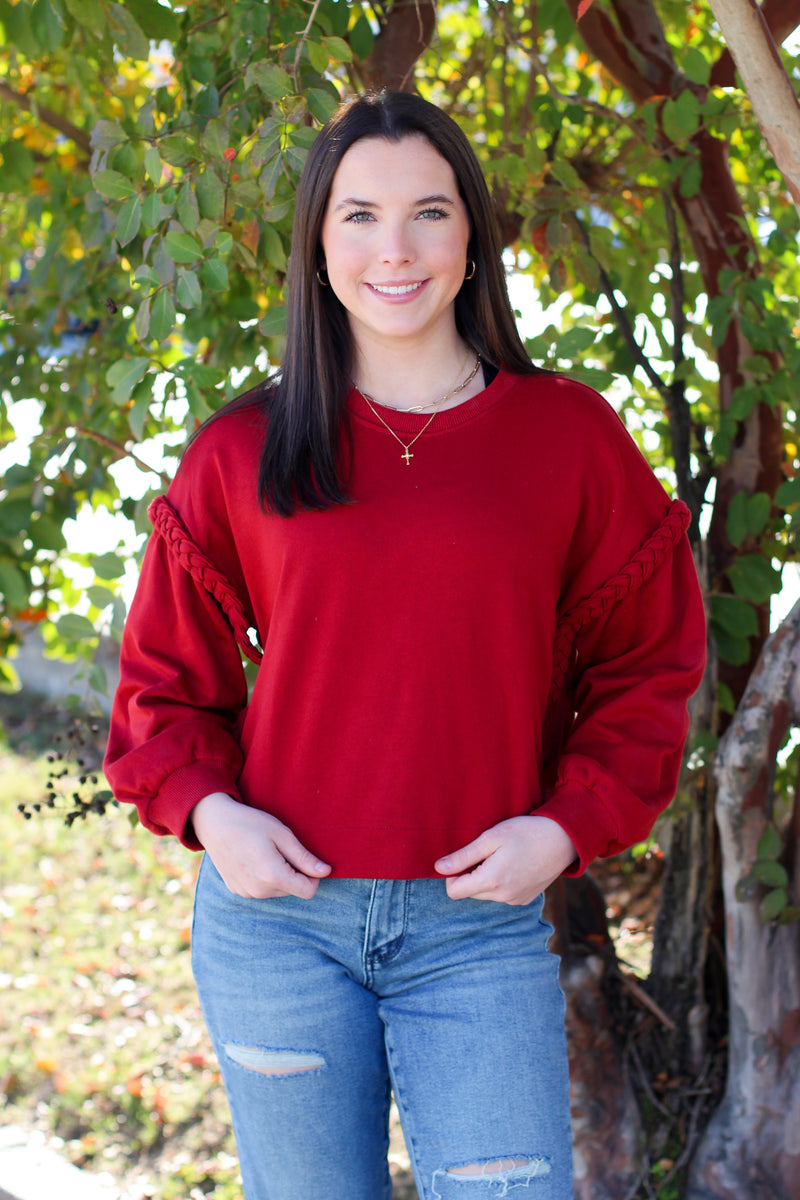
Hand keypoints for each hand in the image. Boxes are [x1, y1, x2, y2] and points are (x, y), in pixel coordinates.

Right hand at [191, 792, 331, 898]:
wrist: (214, 823)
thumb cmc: (250, 823)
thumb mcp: (282, 834)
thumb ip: (304, 857)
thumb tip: (326, 872)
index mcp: (272, 876)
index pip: (308, 891)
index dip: (314, 875)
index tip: (306, 858)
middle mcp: (259, 890)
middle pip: (293, 890)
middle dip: (294, 873)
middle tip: (280, 848)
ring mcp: (246, 893)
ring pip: (278, 891)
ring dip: (279, 875)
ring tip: (265, 852)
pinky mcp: (237, 891)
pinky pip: (262, 889)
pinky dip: (264, 877)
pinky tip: (253, 858)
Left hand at [434, 815, 576, 904]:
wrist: (563, 839)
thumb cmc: (526, 832)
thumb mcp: (491, 837)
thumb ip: (463, 856)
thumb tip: (438, 868)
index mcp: (492, 881)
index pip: (454, 891)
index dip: (452, 874)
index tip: (463, 857)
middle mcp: (503, 897)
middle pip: (469, 892)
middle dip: (470, 875)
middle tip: (486, 852)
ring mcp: (515, 900)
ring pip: (486, 894)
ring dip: (486, 878)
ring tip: (502, 856)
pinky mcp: (525, 899)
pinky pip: (502, 895)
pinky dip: (501, 882)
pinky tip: (514, 864)